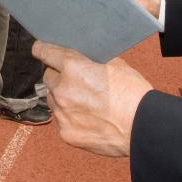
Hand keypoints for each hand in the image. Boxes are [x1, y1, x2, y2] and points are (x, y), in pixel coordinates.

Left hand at [33, 41, 151, 157]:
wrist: (143, 128)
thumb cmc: (133, 94)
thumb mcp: (115, 64)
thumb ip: (92, 61)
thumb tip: (83, 58)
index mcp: (74, 68)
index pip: (46, 52)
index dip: (42, 49)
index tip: (39, 48)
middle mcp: (63, 90)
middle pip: (49, 77)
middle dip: (58, 76)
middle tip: (75, 80)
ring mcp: (62, 113)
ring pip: (54, 99)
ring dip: (63, 97)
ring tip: (85, 102)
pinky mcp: (66, 133)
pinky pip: (61, 119)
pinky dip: (70, 117)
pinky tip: (88, 118)